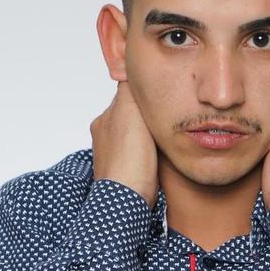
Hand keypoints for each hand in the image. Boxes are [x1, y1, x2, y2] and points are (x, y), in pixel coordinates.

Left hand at [90, 80, 158, 208]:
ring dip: (149, 138)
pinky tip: (159, 159)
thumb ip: (129, 87)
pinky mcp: (127, 177)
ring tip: (163, 139)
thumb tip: (129, 69)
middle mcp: (105, 139)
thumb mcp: (129, 109)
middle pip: (132, 118)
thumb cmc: (128, 160)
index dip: (145, 95)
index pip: (125, 97)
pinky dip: (150, 156)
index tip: (160, 94)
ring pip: (137, 139)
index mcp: (103, 121)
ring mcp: (115, 159)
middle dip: (147, 118)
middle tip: (166, 118)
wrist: (127, 201)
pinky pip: (141, 159)